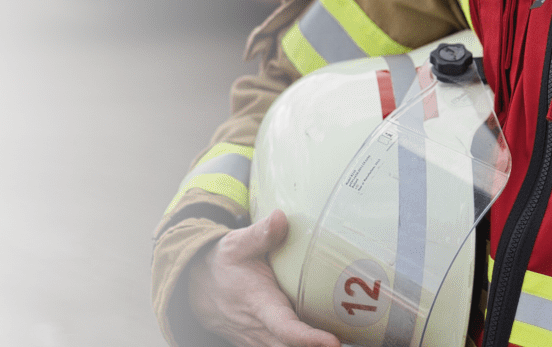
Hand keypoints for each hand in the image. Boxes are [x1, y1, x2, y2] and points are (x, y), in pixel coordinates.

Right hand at [187, 209, 340, 346]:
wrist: (197, 288)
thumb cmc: (223, 264)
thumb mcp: (236, 244)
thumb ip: (260, 233)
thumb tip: (281, 218)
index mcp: (258, 304)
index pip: (284, 328)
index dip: (308, 339)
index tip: (334, 341)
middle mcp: (260, 330)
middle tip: (354, 336)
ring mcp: (261, 342)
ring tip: (349, 336)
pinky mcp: (264, 344)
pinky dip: (306, 346)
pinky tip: (329, 338)